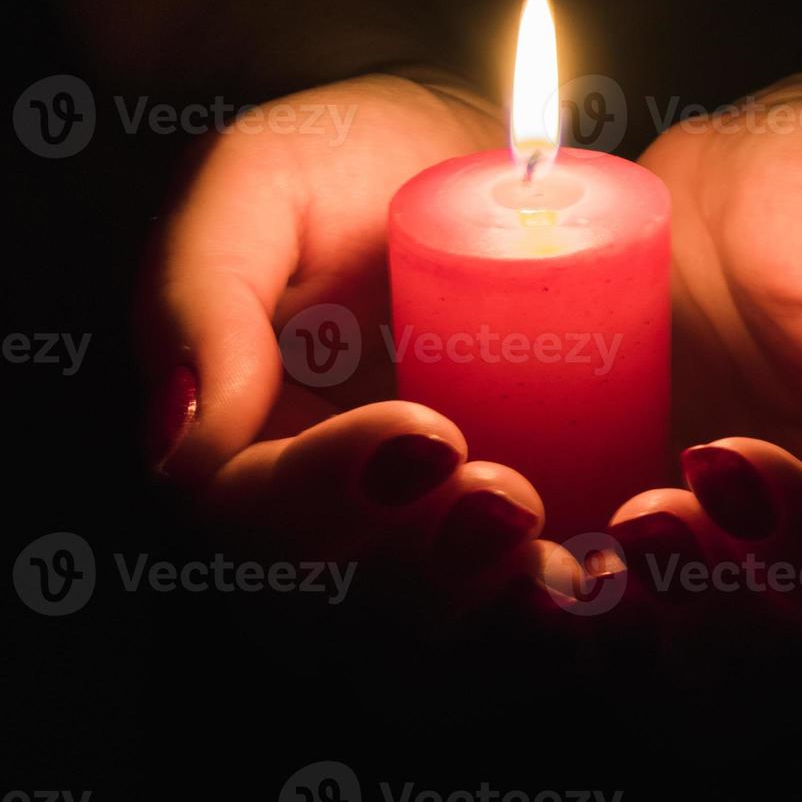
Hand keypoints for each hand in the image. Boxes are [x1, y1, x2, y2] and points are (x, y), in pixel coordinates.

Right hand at [146, 74, 550, 604]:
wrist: (486, 167)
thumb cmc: (360, 162)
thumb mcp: (262, 180)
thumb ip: (202, 287)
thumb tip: (182, 443)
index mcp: (244, 442)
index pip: (249, 513)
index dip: (329, 493)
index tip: (430, 432)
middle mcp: (324, 515)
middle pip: (345, 604)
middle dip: (429, 568)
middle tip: (513, 500)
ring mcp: (418, 543)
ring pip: (432, 638)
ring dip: (500, 617)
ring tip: (576, 569)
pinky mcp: (515, 548)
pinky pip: (525, 627)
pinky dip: (568, 624)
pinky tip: (619, 592)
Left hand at [598, 87, 801, 637]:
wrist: (765, 168)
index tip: (720, 458)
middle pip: (774, 670)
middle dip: (700, 618)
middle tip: (632, 524)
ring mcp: (716, 561)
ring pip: (678, 678)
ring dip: (616, 639)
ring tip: (554, 557)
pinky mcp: (626, 532)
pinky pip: (594, 619)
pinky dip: (546, 611)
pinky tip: (500, 548)